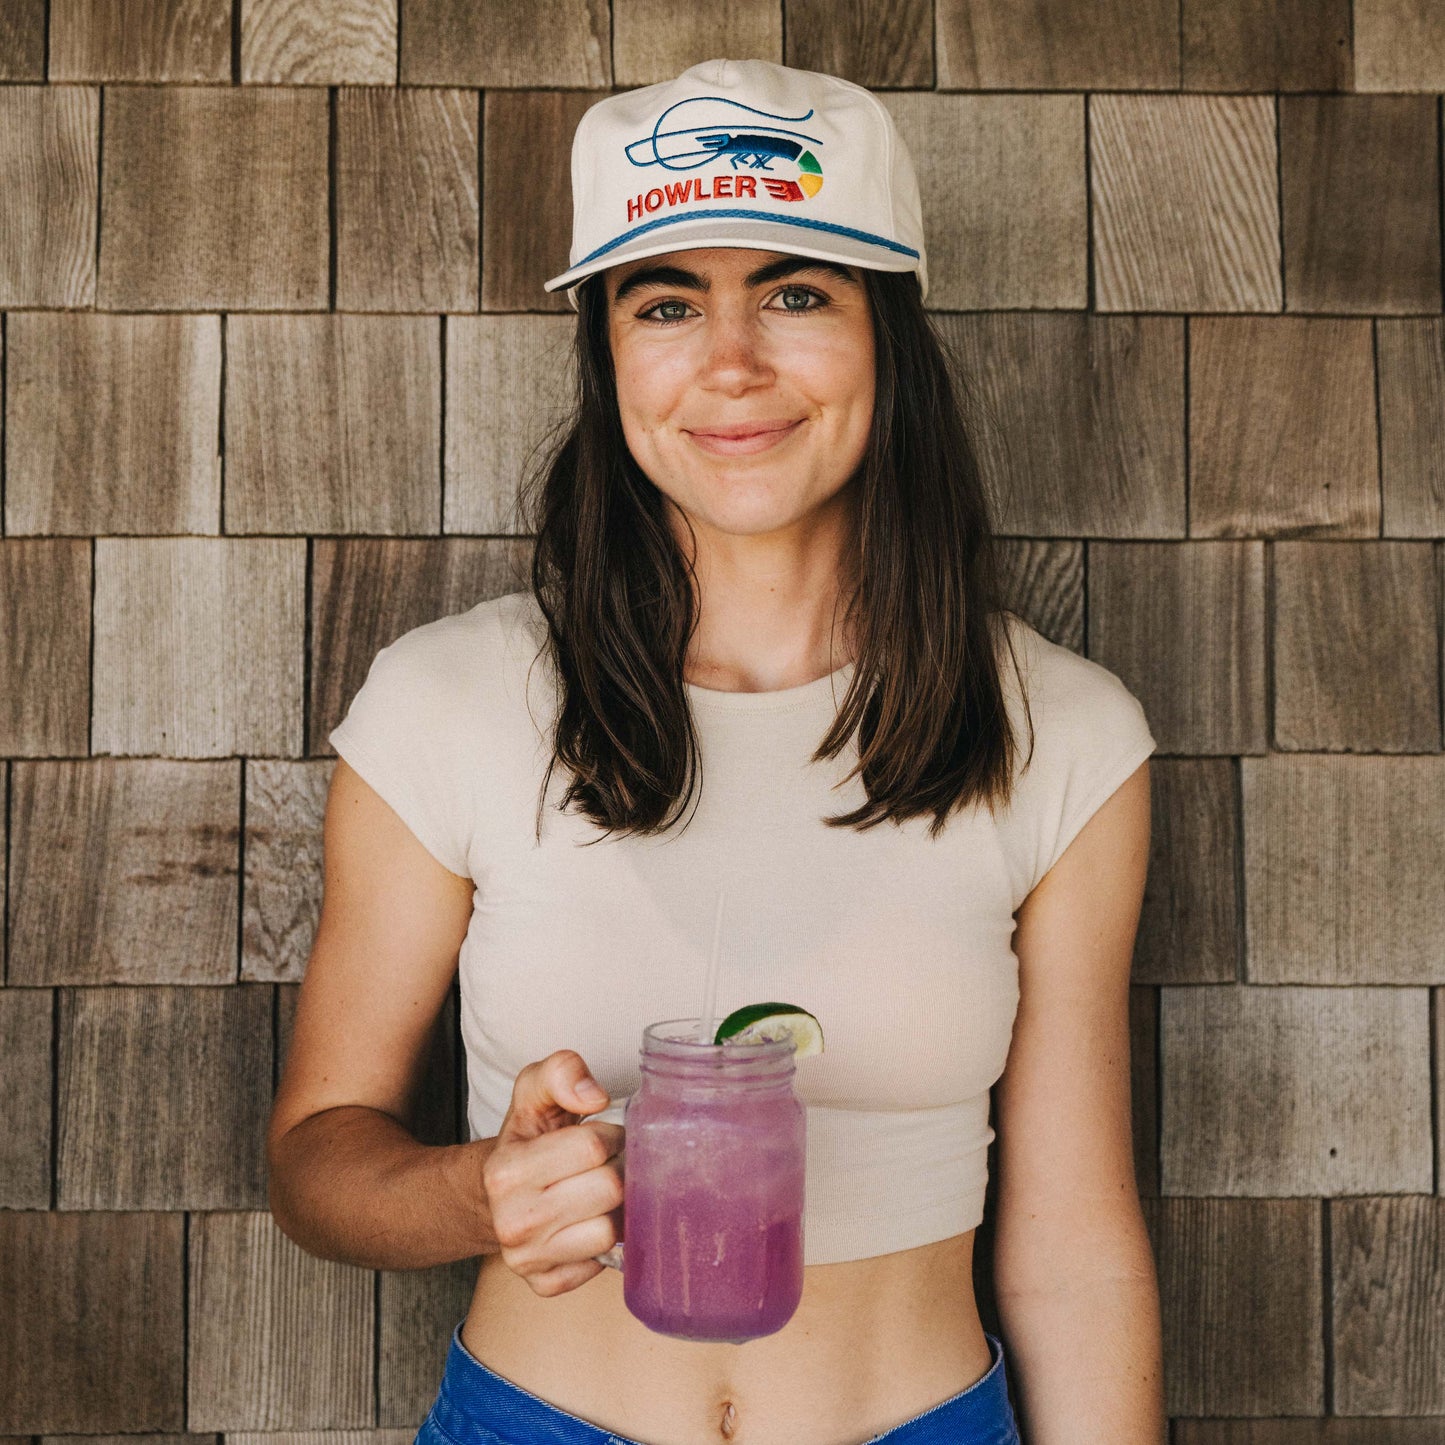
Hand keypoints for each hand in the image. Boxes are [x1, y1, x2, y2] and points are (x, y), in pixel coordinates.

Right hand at [483, 1049, 624, 1296]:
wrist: (493, 1193)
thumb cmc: (526, 1139)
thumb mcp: (534, 1092)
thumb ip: (561, 1072)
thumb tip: (595, 1096)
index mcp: (507, 1171)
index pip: (593, 1146)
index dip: (608, 1135)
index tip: (599, 1137)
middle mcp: (513, 1221)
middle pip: (609, 1189)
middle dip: (616, 1169)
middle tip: (604, 1165)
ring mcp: (527, 1259)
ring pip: (610, 1231)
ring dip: (615, 1209)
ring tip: (598, 1194)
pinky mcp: (545, 1285)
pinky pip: (602, 1265)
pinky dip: (604, 1244)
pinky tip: (588, 1222)